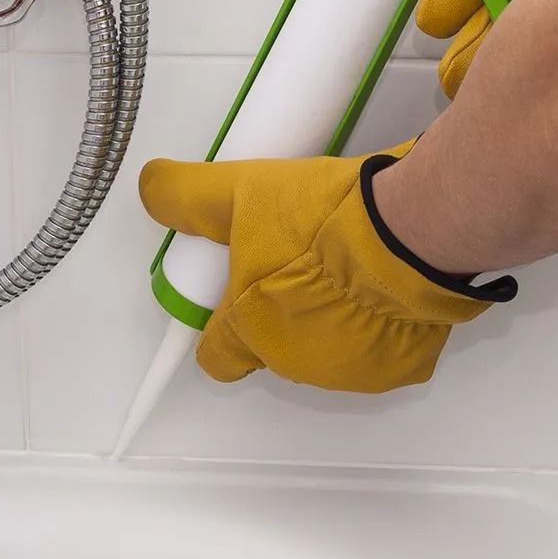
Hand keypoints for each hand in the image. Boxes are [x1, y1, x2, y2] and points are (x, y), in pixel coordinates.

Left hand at [138, 141, 516, 392]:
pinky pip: (381, 352)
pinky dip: (381, 327)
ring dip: (332, 320)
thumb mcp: (240, 192)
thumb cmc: (319, 221)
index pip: (217, 356)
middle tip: (301, 261)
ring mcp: (351, 371)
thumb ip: (187, 195)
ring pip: (327, 350)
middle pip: (274, 347)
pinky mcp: (400, 368)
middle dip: (282, 311)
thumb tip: (151, 187)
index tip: (237, 296)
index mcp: (250, 330)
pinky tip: (384, 287)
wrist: (407, 230)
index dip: (221, 327)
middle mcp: (295, 363)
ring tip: (347, 268)